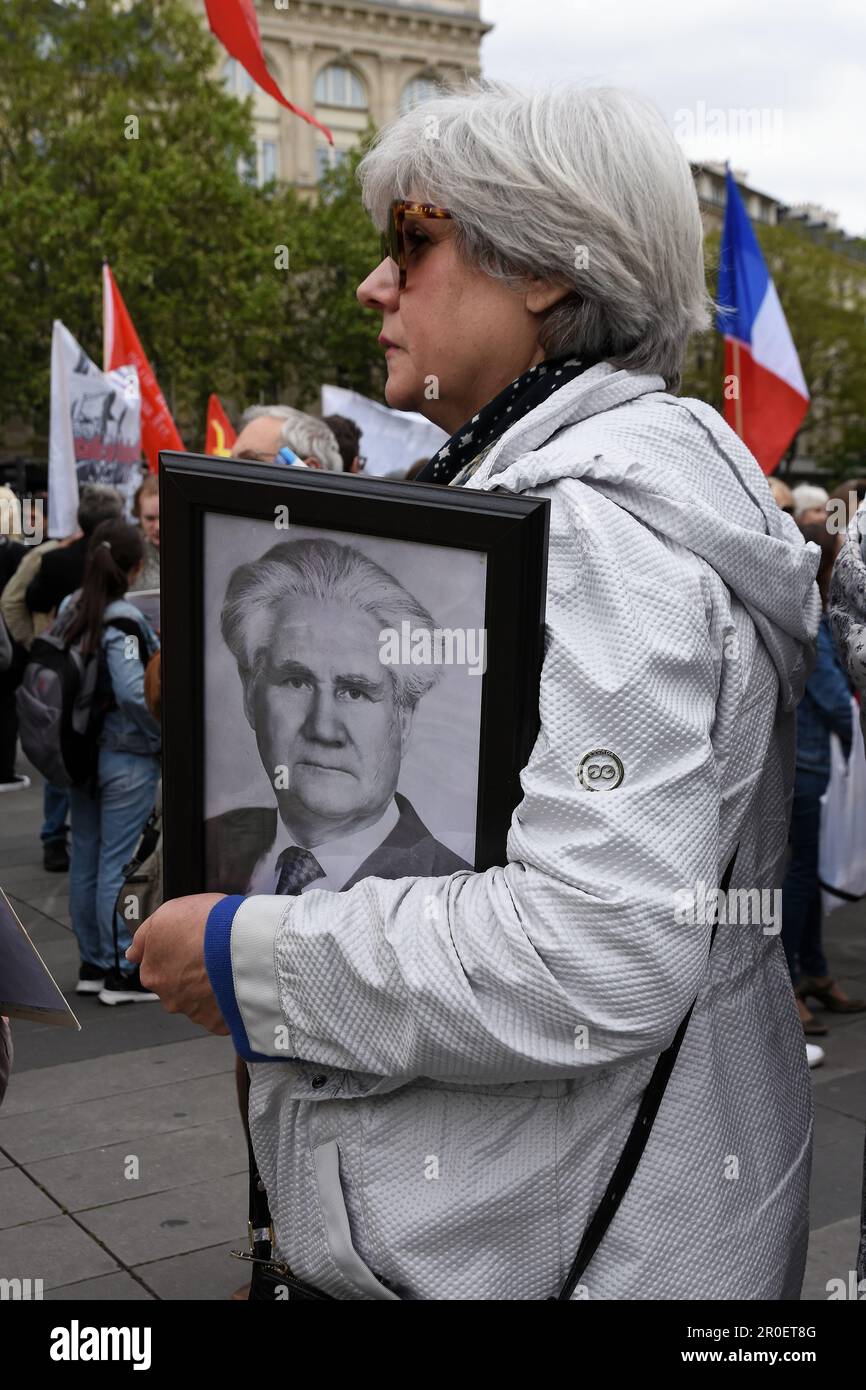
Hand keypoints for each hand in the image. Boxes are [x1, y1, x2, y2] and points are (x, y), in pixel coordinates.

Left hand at [126, 894, 228, 1033]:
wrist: (243, 943)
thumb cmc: (206, 925)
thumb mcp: (167, 912)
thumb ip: (145, 936)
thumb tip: (133, 953)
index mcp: (152, 973)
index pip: (155, 967)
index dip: (174, 953)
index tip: (190, 945)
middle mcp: (169, 997)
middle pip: (177, 987)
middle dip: (190, 974)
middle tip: (211, 955)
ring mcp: (195, 1012)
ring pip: (200, 1001)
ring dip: (210, 988)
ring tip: (229, 967)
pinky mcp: (219, 1022)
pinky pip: (222, 1013)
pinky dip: (228, 1002)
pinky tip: (238, 984)